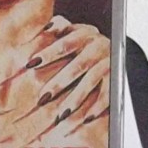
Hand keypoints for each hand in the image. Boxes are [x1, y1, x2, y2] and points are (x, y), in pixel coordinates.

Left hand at [16, 15, 109, 140]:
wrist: (115, 49)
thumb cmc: (83, 43)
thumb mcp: (73, 31)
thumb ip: (58, 28)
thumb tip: (43, 28)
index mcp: (84, 35)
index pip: (65, 45)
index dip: (48, 53)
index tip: (30, 64)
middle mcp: (98, 48)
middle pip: (77, 67)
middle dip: (59, 83)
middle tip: (42, 98)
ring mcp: (109, 63)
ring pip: (91, 82)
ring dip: (76, 99)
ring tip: (60, 115)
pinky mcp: (117, 78)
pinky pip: (108, 94)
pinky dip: (98, 107)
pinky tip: (86, 119)